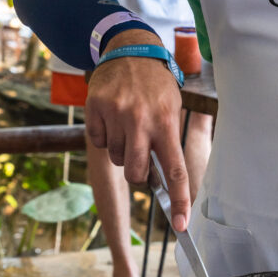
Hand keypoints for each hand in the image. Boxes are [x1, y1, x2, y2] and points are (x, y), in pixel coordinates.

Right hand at [85, 29, 190, 230]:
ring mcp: (116, 114)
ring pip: (116, 158)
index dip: (180, 201)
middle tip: (139, 158)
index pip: (175, 170)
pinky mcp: (95, 109)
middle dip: (137, 174)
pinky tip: (113, 117)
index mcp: (166, 122)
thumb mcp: (173, 108)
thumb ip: (168, 141)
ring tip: (128, 125)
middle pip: (136, 173)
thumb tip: (165, 181)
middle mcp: (142, 120)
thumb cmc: (156, 85)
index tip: (181, 226)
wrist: (130, 50)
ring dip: (121, 150)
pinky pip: (98, 141)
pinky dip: (105, 136)